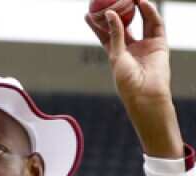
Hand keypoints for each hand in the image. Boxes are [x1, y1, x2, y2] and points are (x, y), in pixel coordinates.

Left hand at [86, 1, 183, 157]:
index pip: (105, 35)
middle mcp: (132, 48)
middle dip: (118, 12)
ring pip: (141, 21)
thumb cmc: (127, 81)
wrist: (146, 94)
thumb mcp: (116, 56)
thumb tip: (108, 14)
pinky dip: (150, 12)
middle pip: (124, 25)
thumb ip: (114, 34)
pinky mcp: (159, 43)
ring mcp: (146, 45)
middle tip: (111, 0)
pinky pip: (155, 24)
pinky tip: (143, 3)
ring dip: (136, 8)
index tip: (88, 13)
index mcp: (117, 54)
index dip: (97, 24)